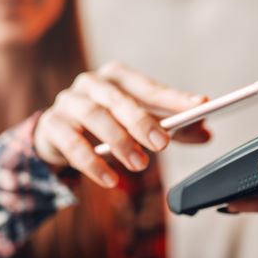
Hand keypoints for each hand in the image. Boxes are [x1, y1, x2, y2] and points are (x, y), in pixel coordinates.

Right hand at [34, 62, 209, 187]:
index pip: (149, 86)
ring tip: (139, 164)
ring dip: (119, 141)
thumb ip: (171, 127)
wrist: (57, 136)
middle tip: (163, 143)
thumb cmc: (106, 124)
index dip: (174, 97)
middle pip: (118, 98)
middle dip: (142, 120)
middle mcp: (91, 83)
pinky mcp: (51, 126)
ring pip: (94, 116)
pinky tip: (111, 180)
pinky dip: (93, 163)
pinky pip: (72, 143)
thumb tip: (206, 133)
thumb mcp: (138, 124)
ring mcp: (68, 102)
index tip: (201, 105)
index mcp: (117, 77)